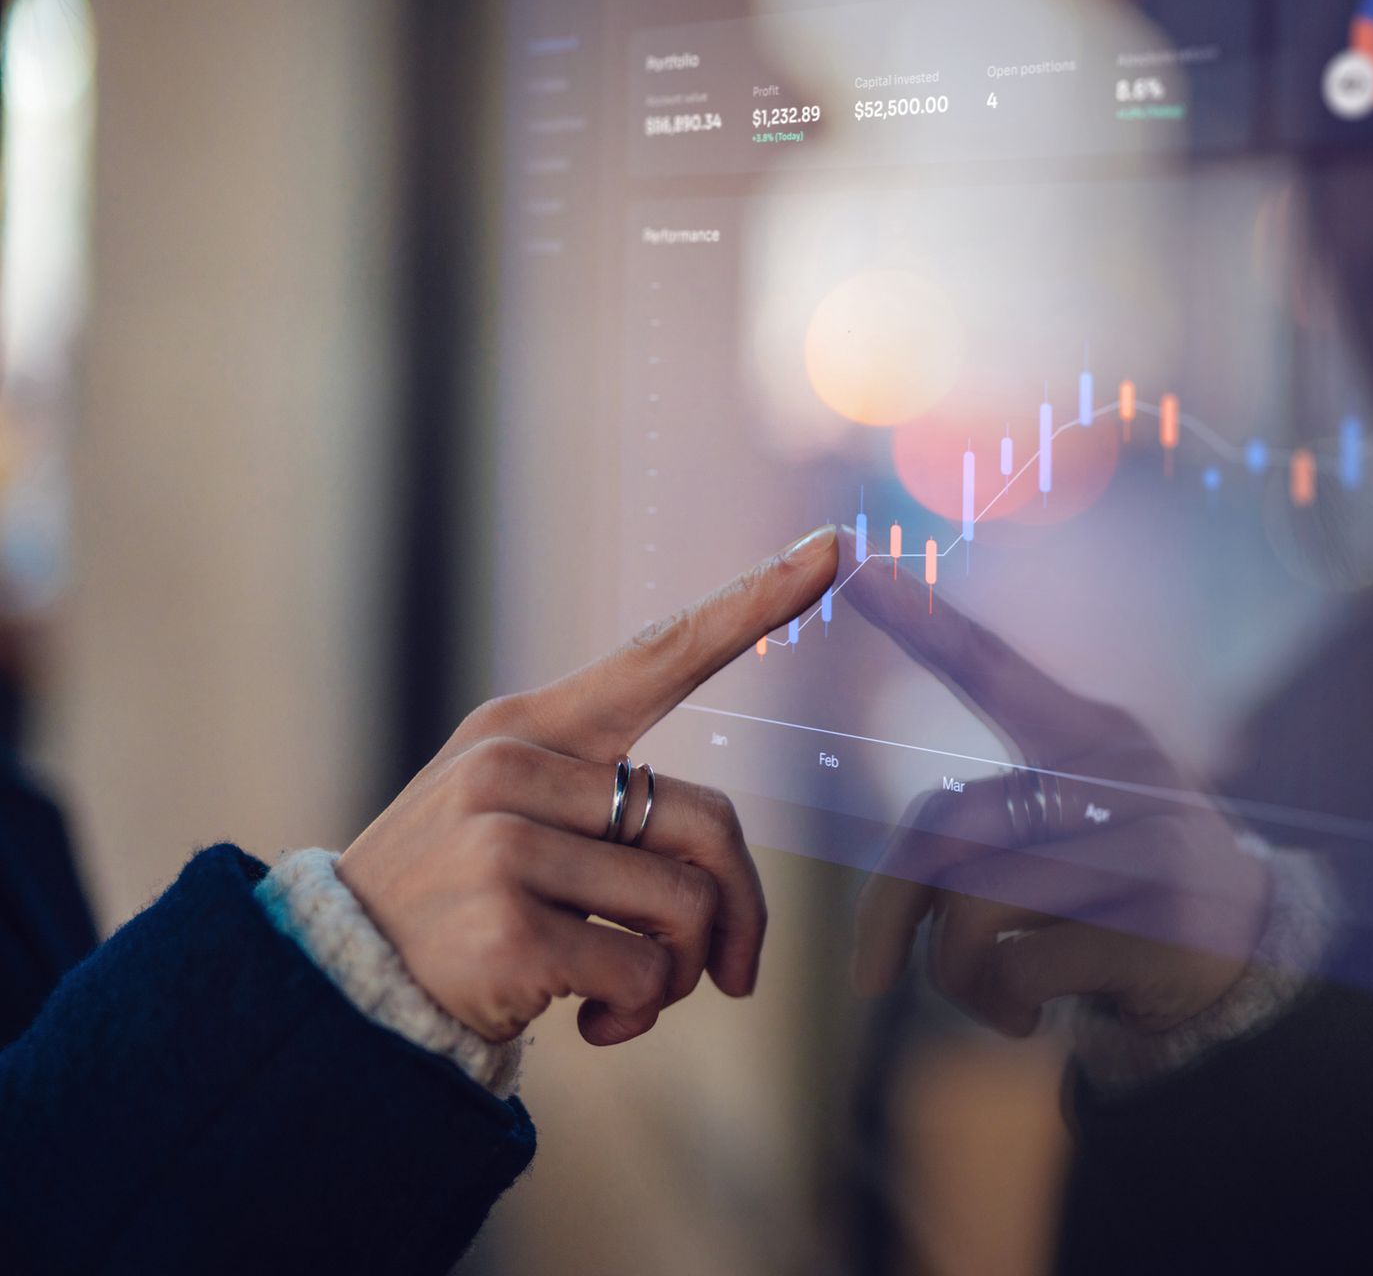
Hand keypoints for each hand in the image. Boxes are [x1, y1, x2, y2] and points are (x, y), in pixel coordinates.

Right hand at [337, 527, 837, 1046]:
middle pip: (708, 826)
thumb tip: (728, 895)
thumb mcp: (516, 818)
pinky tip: (584, 1024)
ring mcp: (504, 845)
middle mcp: (513, 768)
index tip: (831, 547)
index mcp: (528, 726)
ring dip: (676, 975)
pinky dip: (635, 1016)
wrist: (342, 986)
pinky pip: (643, 976)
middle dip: (736, 913)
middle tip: (724, 969)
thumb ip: (616, 812)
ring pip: (685, 909)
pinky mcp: (509, 929)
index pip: (660, 655)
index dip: (753, 604)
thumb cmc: (460, 901)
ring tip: (622, 994)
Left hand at [842, 546, 1272, 1038]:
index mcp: (1086, 733)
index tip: (850, 559)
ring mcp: (1144, 848)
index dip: (922, 620)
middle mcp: (1116, 774)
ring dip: (951, 975)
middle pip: (947, 830)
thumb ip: (980, 828)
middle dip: (886, 914)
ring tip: (980, 995)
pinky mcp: (1157, 928)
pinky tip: (1023, 1017)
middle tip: (869, 976)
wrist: (1244, 951)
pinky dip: (997, 1006)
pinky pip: (1020, 968)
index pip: (990, 667)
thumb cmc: (1114, 879)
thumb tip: (890, 912)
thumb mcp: (1061, 825)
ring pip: (975, 908)